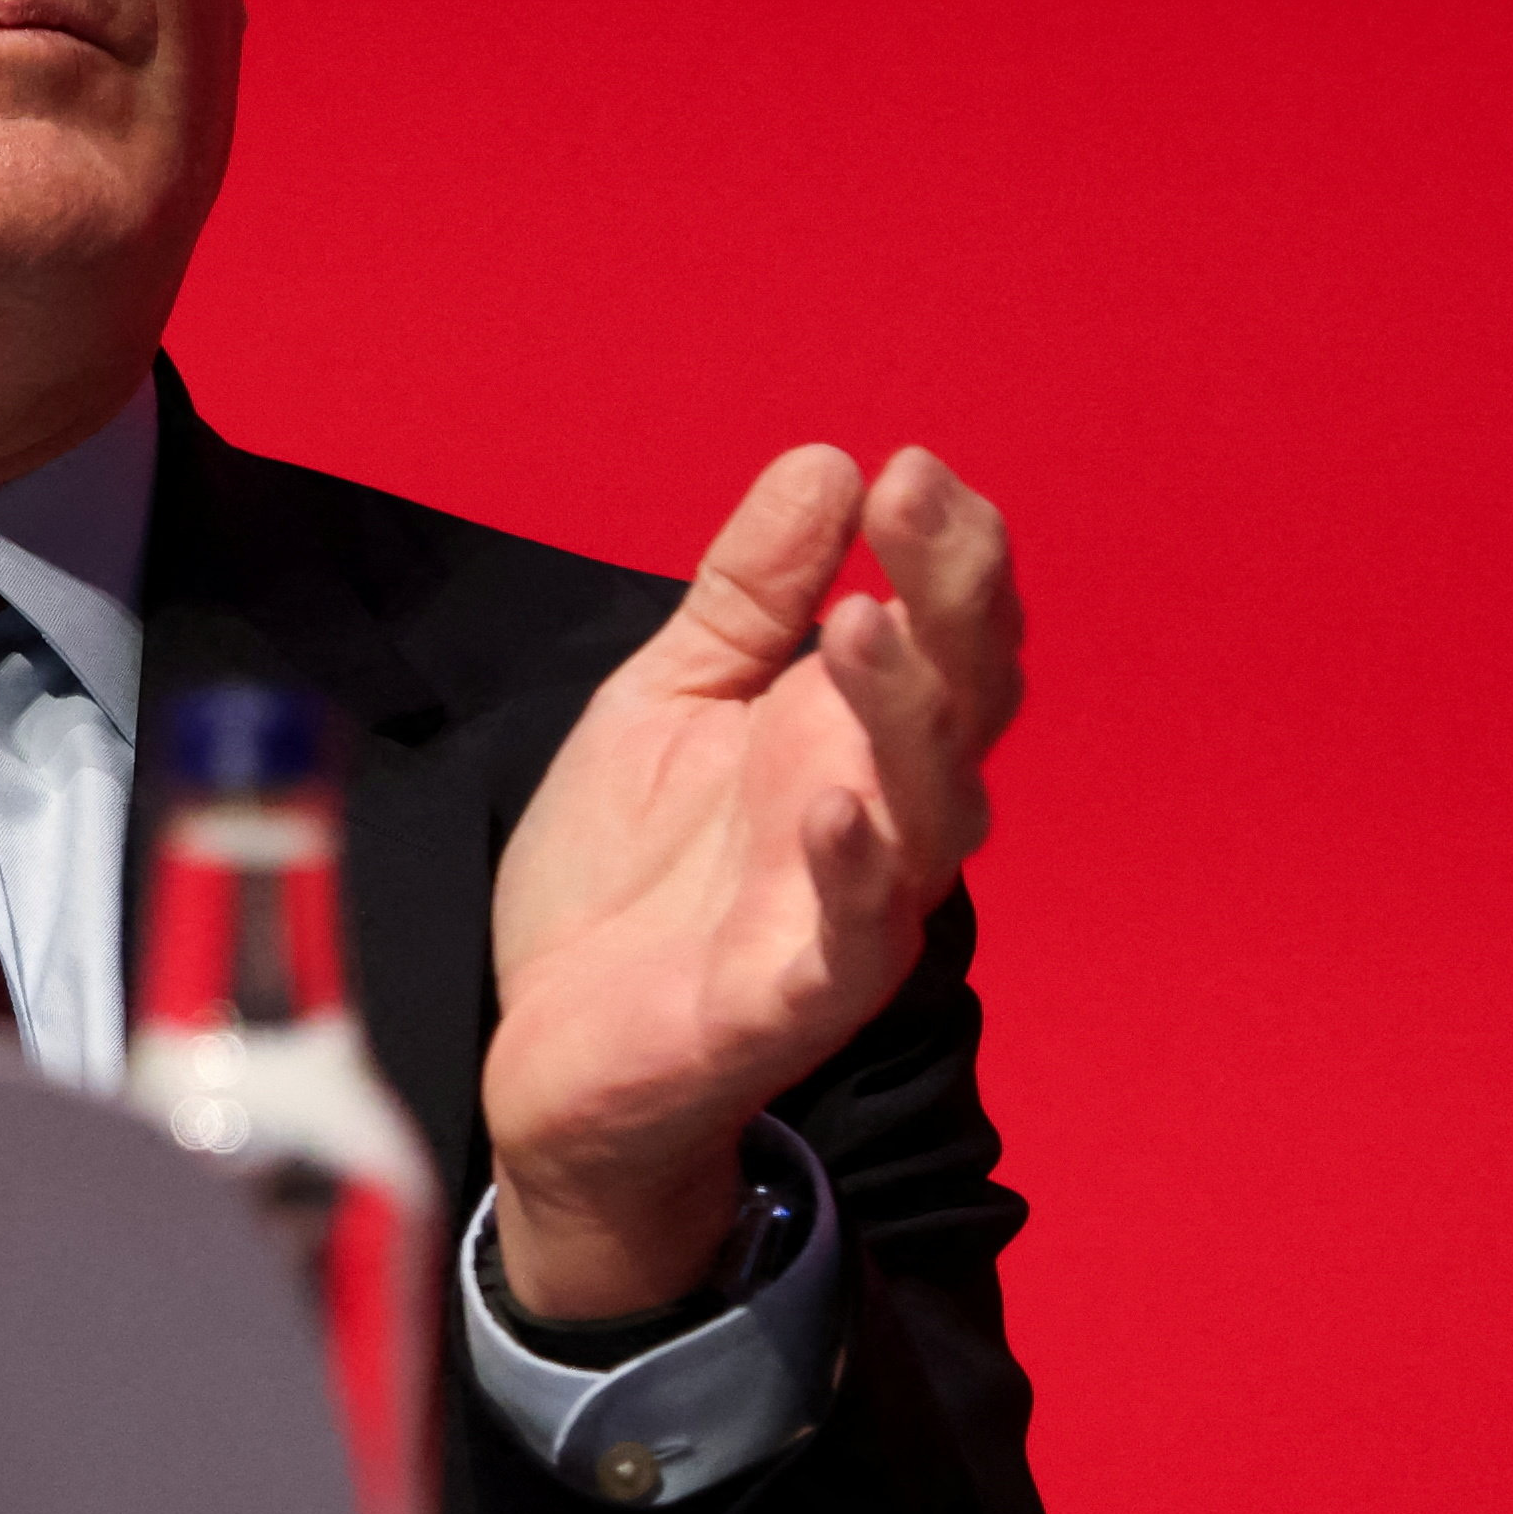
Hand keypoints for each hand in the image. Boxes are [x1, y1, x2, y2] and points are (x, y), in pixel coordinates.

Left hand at [483, 445, 1020, 1317]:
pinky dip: (856, 874)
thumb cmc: (624, 878)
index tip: (911, 464)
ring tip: (863, 622)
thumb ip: (747, 595)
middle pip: (963, 699)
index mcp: (854, 738)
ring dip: (905, 712)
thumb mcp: (667, 701)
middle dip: (952, 595)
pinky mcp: (793, 1001)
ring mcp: (849, 911)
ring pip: (928, 806)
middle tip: (914, 494)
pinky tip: (837, 809)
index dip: (950, 550)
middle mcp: (880, 815)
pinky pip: (854, 937)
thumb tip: (827, 460)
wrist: (550, 1053)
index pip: (948, 632)